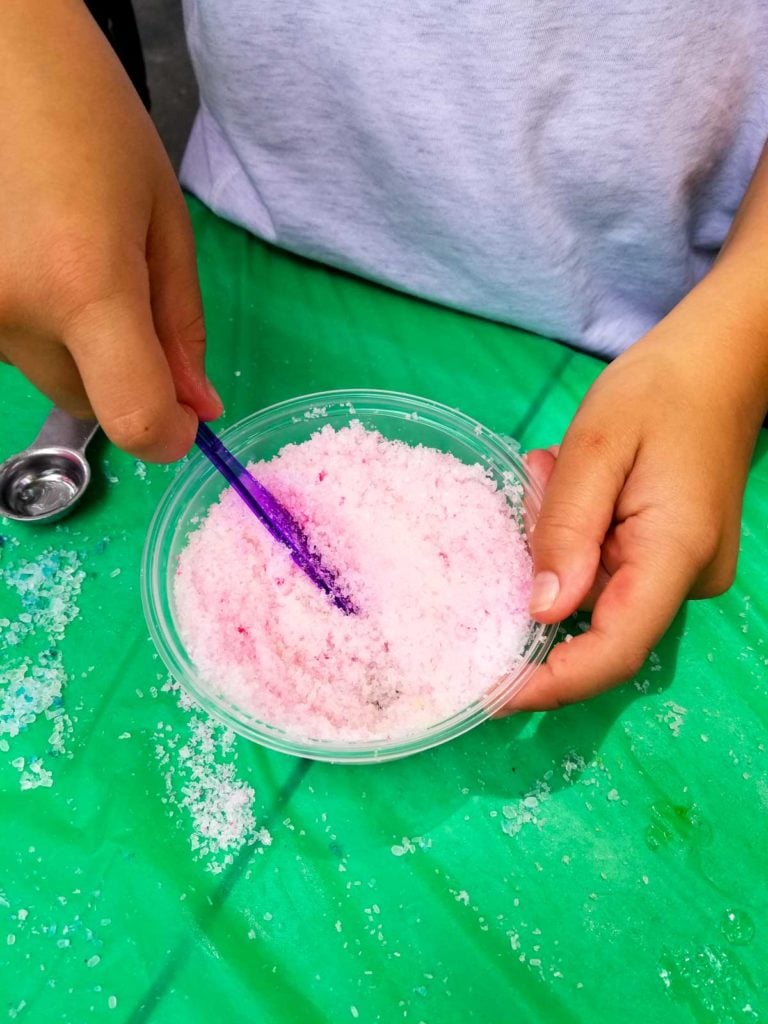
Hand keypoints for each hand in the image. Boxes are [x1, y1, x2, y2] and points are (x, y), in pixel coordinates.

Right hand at [0, 0, 220, 461]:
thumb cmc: (90, 118)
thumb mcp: (162, 220)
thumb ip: (181, 325)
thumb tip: (195, 407)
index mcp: (83, 287)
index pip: (133, 421)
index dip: (168, 434)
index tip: (185, 415)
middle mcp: (12, 314)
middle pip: (90, 404)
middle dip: (125, 378)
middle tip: (130, 298)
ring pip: (49, 377)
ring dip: (78, 350)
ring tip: (74, 259)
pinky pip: (15, 347)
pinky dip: (39, 326)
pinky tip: (38, 260)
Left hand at [503, 289, 766, 711]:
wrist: (717, 364)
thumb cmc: (660, 391)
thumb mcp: (596, 445)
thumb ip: (566, 529)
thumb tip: (541, 611)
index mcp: (675, 553)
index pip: (614, 650)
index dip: (552, 683)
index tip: (491, 695)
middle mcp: (688, 578)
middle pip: (597, 624)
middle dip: (541, 582)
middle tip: (533, 492)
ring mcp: (683, 571)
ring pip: (595, 593)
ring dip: (555, 547)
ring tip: (554, 472)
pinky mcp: (671, 557)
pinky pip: (607, 569)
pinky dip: (574, 536)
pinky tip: (569, 480)